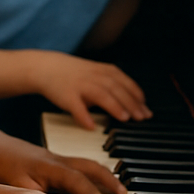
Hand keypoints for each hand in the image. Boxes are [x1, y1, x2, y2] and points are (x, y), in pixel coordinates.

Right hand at [31, 51, 149, 129]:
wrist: (48, 68)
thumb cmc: (76, 75)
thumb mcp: (98, 73)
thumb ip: (115, 86)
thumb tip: (135, 104)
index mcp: (104, 71)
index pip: (126, 83)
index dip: (137, 96)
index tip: (146, 110)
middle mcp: (94, 77)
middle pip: (116, 89)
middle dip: (131, 103)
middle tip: (141, 117)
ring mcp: (80, 86)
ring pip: (100, 94)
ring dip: (114, 106)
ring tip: (124, 118)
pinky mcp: (67, 96)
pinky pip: (76, 107)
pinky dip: (84, 116)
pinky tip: (91, 126)